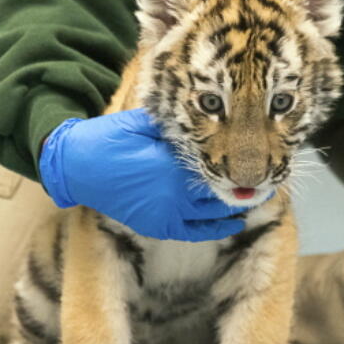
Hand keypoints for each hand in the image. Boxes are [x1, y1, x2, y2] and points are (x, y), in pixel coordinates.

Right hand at [38, 108, 245, 241]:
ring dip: (236, 203)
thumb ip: (172, 123)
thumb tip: (202, 113)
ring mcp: (167, 212)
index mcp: (172, 164)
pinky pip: (195, 231)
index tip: (257, 151)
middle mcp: (174, 192)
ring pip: (213, 210)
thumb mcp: (142, 121)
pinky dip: (217, 228)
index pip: (216, 163)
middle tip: (266, 174)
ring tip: (257, 194)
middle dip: (243, 182)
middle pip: (221, 188)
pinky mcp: (158, 225)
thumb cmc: (109, 138)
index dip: (237, 159)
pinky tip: (234, 221)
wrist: (77, 167)